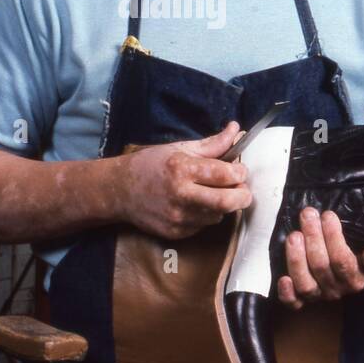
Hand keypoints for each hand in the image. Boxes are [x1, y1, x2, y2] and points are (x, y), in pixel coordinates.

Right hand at [118, 122, 251, 239]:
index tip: (240, 170)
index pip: (225, 174)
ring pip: (218, 215)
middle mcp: (181, 195)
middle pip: (227, 202)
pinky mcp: (176, 232)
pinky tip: (196, 204)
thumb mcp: (179, 148)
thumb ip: (212, 144)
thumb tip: (236, 130)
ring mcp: (178, 217)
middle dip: (243, 195)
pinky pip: (203, 225)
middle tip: (242, 189)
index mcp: (182, 169)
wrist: (120, 191)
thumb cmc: (150, 165)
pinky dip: (206, 215)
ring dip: (223, 205)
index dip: (240, 172)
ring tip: (213, 194)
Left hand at [277, 207, 363, 309]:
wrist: (358, 268)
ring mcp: (320, 295)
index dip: (333, 238)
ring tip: (294, 235)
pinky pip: (294, 303)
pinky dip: (287, 293)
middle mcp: (338, 289)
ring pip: (306, 283)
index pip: (342, 260)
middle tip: (308, 214)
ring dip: (296, 258)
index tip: (328, 215)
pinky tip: (283, 278)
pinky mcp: (304, 300)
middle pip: (321, 266)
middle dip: (312, 236)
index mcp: (357, 278)